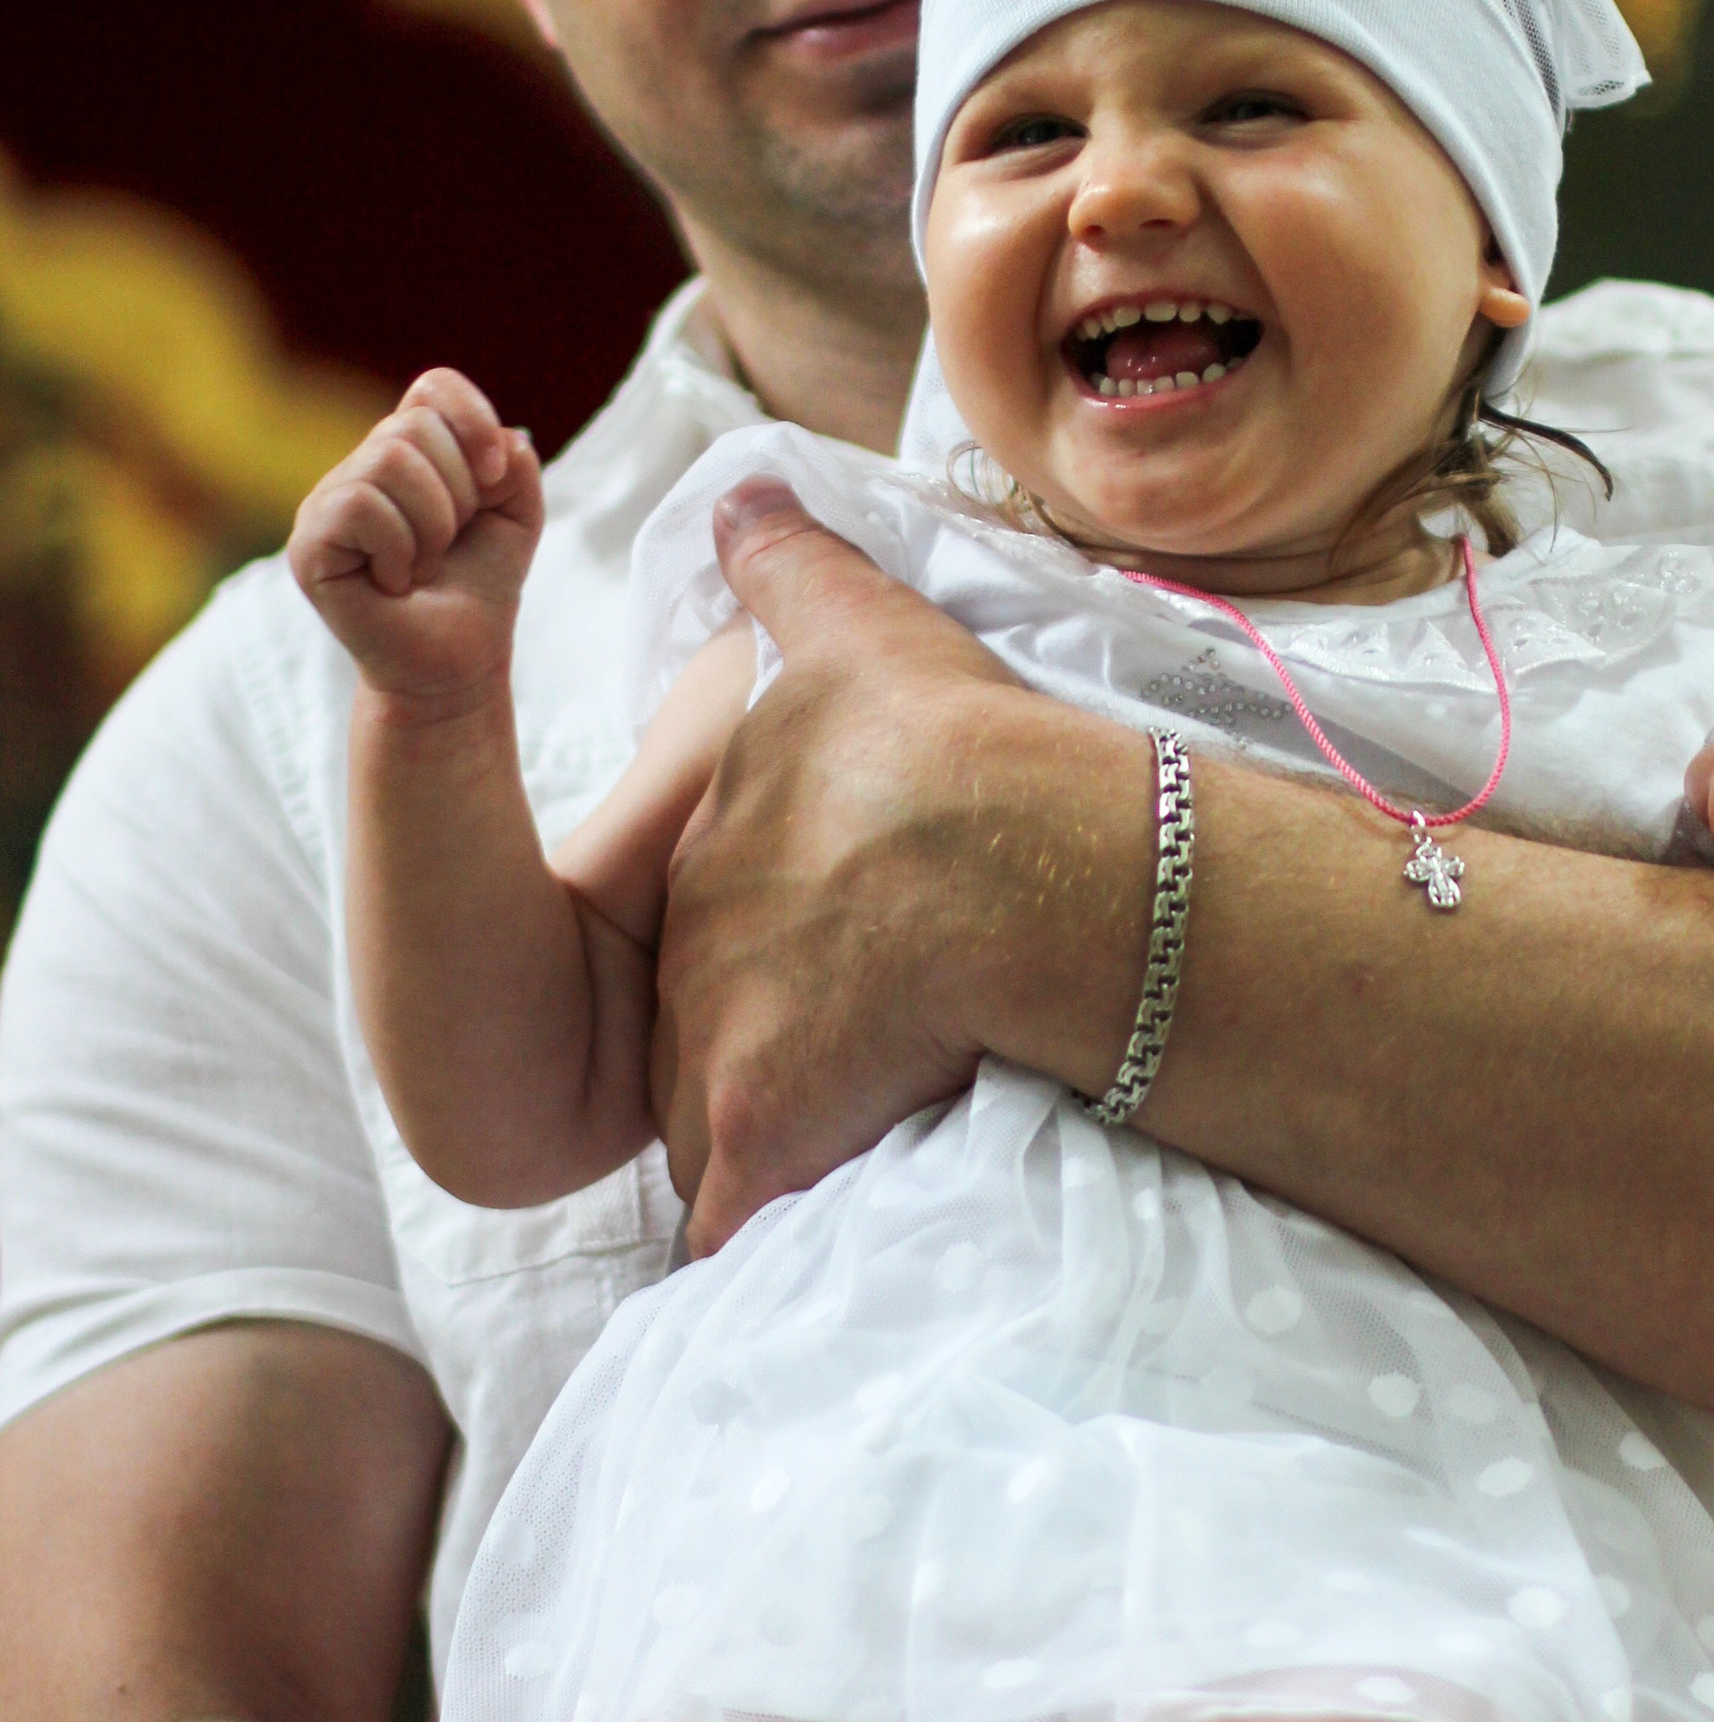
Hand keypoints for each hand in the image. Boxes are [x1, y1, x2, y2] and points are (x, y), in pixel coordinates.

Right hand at [286, 369, 541, 700]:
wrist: (457, 659)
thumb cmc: (479, 583)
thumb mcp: (517, 512)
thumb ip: (514, 462)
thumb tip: (496, 439)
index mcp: (409, 450)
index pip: (433, 386)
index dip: (472, 417)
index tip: (496, 474)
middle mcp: (361, 467)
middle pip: (415, 426)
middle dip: (459, 492)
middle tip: (450, 543)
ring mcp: (327, 503)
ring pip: (390, 461)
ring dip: (433, 525)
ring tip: (425, 564)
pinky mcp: (308, 544)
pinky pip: (360, 505)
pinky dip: (400, 547)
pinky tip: (397, 580)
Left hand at [653, 477, 1140, 1251]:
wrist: (1017, 857)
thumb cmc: (953, 744)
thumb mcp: (862, 628)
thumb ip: (787, 567)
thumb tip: (738, 490)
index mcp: (707, 842)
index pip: (712, 916)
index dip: (783, 943)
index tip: (847, 953)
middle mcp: (687, 943)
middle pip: (709, 1018)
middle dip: (770, 1042)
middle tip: (864, 1044)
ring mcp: (710, 1042)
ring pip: (716, 1114)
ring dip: (773, 1132)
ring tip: (861, 1128)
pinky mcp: (751, 1133)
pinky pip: (732, 1217)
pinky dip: (767, 1226)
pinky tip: (810, 1231)